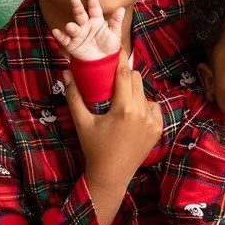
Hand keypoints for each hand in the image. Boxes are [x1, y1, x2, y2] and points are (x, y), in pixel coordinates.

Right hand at [51, 0, 124, 61]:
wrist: (103, 61)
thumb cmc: (109, 45)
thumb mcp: (115, 34)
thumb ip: (116, 22)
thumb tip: (121, 9)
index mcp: (97, 20)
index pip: (94, 7)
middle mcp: (86, 24)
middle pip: (80, 14)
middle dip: (77, 6)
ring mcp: (78, 34)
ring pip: (73, 27)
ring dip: (71, 26)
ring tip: (70, 26)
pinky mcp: (72, 44)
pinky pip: (65, 39)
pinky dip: (60, 36)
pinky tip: (56, 32)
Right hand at [64, 54, 161, 224]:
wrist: (112, 174)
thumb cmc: (94, 148)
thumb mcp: (82, 122)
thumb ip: (74, 96)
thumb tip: (66, 72)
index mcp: (124, 109)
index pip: (124, 74)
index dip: (120, 59)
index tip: (115, 49)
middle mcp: (142, 112)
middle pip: (136, 79)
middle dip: (125, 75)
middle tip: (113, 78)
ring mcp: (153, 121)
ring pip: (145, 92)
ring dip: (133, 91)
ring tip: (120, 100)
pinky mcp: (158, 128)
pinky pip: (153, 106)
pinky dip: (143, 105)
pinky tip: (131, 114)